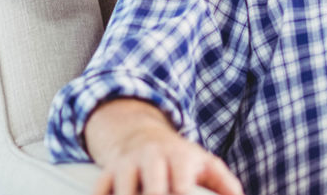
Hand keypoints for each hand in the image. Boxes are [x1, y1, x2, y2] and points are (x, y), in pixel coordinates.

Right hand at [86, 100, 242, 194]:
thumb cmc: (181, 159)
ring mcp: (126, 165)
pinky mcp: (107, 173)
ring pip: (123, 191)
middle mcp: (151, 159)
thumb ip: (225, 184)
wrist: (141, 136)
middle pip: (152, 189)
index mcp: (178, 157)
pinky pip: (101, 190)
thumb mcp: (206, 164)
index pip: (181, 185)